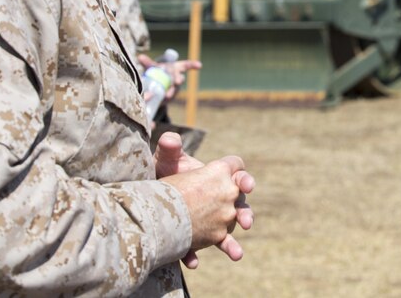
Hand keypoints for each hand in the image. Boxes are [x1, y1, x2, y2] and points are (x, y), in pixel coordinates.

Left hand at [137, 53, 201, 101]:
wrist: (155, 85)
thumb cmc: (157, 72)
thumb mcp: (153, 67)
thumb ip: (148, 63)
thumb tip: (140, 57)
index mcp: (176, 68)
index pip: (186, 65)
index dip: (193, 65)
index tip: (200, 65)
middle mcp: (177, 77)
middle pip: (179, 78)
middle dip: (178, 79)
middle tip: (178, 81)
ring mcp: (174, 88)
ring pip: (174, 89)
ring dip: (171, 92)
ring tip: (166, 95)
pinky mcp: (169, 96)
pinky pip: (168, 98)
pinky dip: (164, 99)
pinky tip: (162, 101)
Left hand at [156, 132, 254, 267]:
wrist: (155, 195)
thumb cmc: (165, 172)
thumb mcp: (165, 160)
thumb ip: (169, 148)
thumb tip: (169, 139)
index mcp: (219, 175)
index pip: (238, 173)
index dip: (244, 178)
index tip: (245, 184)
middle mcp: (222, 195)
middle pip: (241, 204)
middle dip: (245, 214)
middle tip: (245, 222)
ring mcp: (214, 216)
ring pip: (228, 229)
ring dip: (232, 241)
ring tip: (235, 253)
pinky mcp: (200, 234)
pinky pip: (202, 246)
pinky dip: (197, 254)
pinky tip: (192, 262)